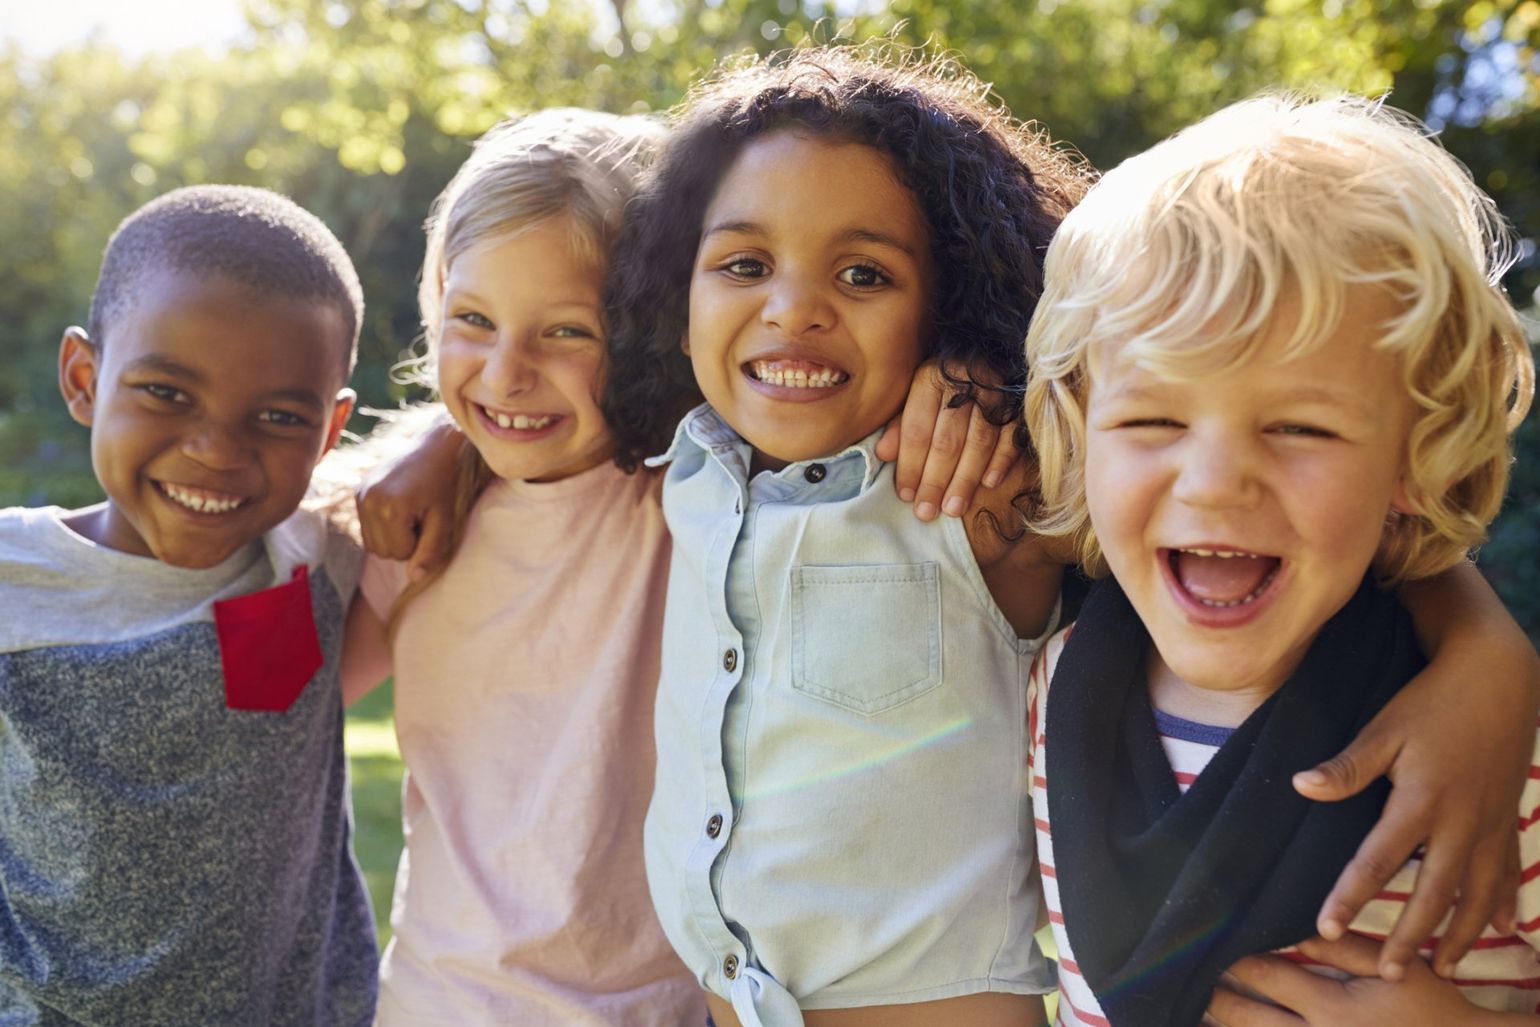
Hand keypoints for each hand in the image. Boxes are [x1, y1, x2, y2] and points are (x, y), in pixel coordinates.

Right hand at [355, 417, 463, 578]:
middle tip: (421, 516)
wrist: (434, 447)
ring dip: (392, 536)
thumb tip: (413, 579)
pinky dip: (383, 526)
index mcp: (390, 508)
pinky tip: (399, 508)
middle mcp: (368, 501)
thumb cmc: (444, 484)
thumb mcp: (444, 520)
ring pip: (372, 544)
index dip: (418, 543)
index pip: (399, 554)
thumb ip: (430, 551)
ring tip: (411, 513)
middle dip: (404, 542)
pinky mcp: (358, 491)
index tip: (429, 520)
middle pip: (382, 551)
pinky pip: (367, 528)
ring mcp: (360, 495)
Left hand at [874, 360, 1019, 520]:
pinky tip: (989, 484)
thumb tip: (883, 454)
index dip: (910, 465)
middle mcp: (963, 386)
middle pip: (947, 441)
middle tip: (927, 512)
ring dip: (965, 479)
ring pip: (978, 443)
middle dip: (936, 480)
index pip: (918, 430)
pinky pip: (1011, 435)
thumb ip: (902, 422)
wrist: (992, 346)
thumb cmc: (946, 376)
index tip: (906, 495)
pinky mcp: (1020, 402)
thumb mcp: (917, 389)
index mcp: (932, 380)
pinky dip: (1001, 460)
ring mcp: (995, 394)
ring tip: (953, 509)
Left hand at [1208, 934, 1510, 1025]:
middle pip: (1246, 1019)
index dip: (1234, 960)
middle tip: (1183, 981)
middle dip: (1214, 999)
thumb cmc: (1432, 1010)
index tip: (1209, 943)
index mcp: (1330, 1008)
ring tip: (1193, 1014)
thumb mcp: (1394, 969)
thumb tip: (1301, 927)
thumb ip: (1344, 946)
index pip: (1265, 977)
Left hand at [1292, 577, 1537, 979]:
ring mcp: (1490, 825)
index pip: (1377, 860)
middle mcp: (1460, 822)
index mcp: (1420, 801)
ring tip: (1442, 968)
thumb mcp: (1384, 729)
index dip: (1350, 895)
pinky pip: (1508, 871)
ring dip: (1460, 934)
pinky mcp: (1508, 818)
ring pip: (1477, 894)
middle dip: (1410, 937)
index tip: (1326, 926)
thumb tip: (1301, 785)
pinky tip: (1503, 929)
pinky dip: (1505, 902)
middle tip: (1387, 973)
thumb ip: (1347, 766)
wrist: (1500, 678)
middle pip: (1433, 893)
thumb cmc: (1433, 702)